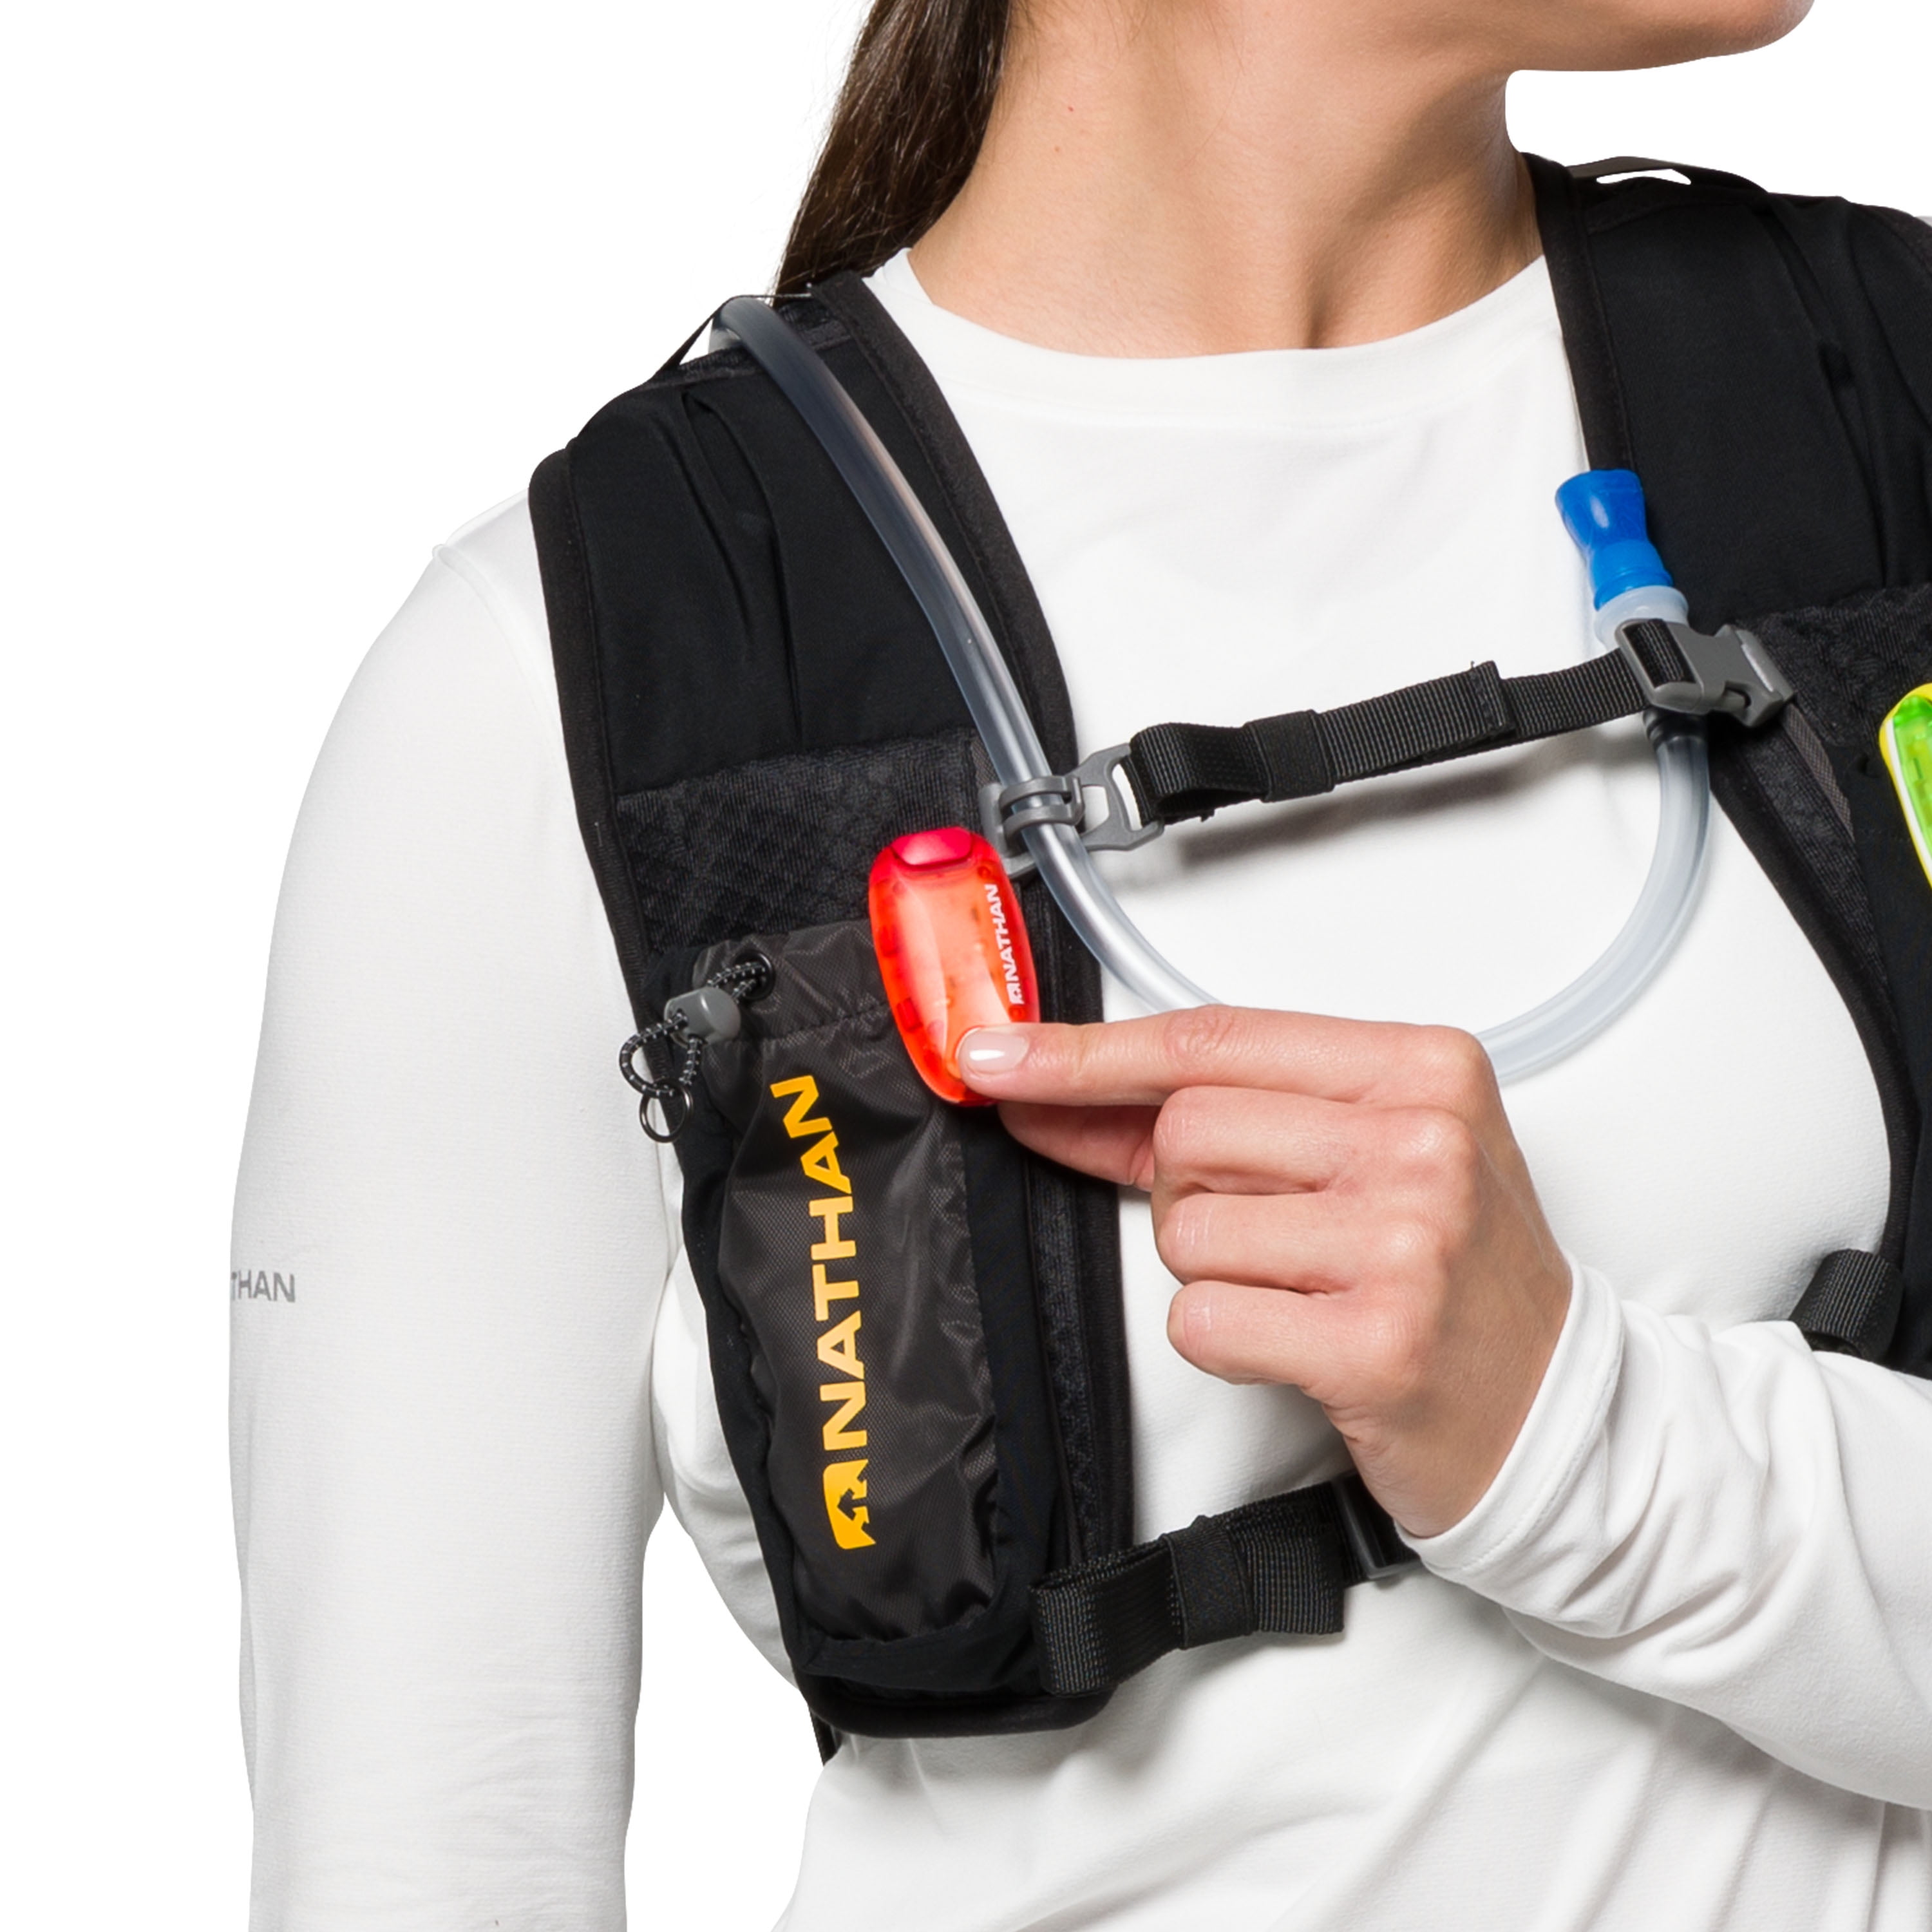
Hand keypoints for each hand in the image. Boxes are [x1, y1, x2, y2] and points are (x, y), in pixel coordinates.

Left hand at [958, 1008, 1570, 1537]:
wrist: (1551, 1410)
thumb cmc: (1449, 1274)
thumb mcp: (1362, 1158)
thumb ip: (1219, 1115)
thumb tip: (1051, 1089)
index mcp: (1422, 1067)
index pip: (1211, 1039)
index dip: (1086, 1053)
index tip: (996, 1057)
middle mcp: (1421, 1141)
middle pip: (1185, 1133)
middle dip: (1185, 1191)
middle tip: (1272, 1234)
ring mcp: (1405, 1241)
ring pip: (1184, 1230)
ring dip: (1212, 1272)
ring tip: (1301, 1290)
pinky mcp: (1376, 1343)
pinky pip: (1202, 1321)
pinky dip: (1222, 1340)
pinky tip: (1295, 1344)